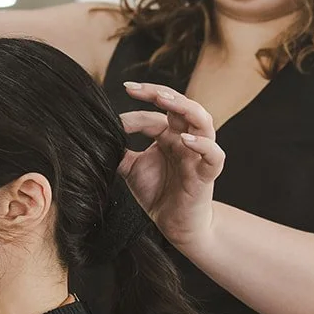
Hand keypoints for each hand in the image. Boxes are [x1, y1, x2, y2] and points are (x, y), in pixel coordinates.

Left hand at [118, 82, 225, 253]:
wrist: (175, 225)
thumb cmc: (158, 193)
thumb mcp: (131, 169)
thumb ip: (119, 151)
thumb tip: (100, 136)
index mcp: (169, 135)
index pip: (155, 112)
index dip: (135, 109)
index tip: (113, 114)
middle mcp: (186, 139)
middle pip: (181, 104)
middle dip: (159, 93)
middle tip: (136, 88)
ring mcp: (199, 154)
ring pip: (203, 120)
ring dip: (185, 107)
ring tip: (164, 100)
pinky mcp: (207, 174)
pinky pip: (214, 155)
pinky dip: (202, 145)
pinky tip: (186, 140)